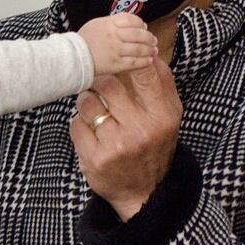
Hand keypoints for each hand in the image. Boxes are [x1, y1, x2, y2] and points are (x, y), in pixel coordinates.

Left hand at [69, 59, 182, 219]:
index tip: (117, 59)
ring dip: (88, 102)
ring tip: (97, 111)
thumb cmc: (154, 145)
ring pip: (88, 102)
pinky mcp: (95, 159)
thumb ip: (160, 83)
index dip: (126, 60)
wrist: (144, 193)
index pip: (144, 72)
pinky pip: (76, 124)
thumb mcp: (168, 116)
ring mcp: (117, 145)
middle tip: (100, 85)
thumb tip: (147, 50)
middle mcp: (142, 129)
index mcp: (163, 114)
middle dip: (99, 80)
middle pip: (108, 83)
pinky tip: (92, 133)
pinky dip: (81, 124)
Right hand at [78, 13, 158, 75]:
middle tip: (153, 40)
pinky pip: (135, 62)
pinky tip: (148, 60)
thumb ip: (112, 22)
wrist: (73, 57)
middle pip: (138, 34)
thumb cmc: (82, 41)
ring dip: (149, 49)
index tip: (143, 27)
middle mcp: (114, 35)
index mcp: (109, 24)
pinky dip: (144, 61)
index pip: (131, 19)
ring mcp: (116, 50)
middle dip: (149, 37)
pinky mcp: (116, 64)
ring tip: (153, 50)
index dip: (140, 23)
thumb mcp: (96, 24)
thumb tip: (129, 23)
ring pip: (139, 48)